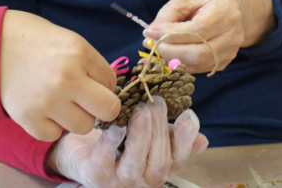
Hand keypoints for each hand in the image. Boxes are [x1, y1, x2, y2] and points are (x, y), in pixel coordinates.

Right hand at [0, 10, 120, 141]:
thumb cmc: (31, 39)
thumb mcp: (66, 39)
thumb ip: (88, 63)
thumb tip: (108, 89)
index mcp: (79, 52)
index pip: (112, 81)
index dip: (101, 82)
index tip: (87, 79)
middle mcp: (67, 78)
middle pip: (109, 110)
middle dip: (100, 106)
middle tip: (84, 100)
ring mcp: (48, 100)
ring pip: (84, 126)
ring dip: (75, 117)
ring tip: (59, 102)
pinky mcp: (28, 118)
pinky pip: (54, 135)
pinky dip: (50, 125)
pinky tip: (41, 109)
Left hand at [47, 97, 207, 186]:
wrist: (77, 148)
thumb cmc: (115, 139)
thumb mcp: (144, 133)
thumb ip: (169, 134)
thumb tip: (203, 140)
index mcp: (155, 169)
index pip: (177, 158)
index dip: (186, 139)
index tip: (188, 115)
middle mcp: (141, 180)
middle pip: (158, 160)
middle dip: (159, 129)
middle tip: (156, 102)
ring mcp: (118, 182)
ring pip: (135, 163)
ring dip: (140, 135)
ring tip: (141, 111)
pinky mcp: (95, 176)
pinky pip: (105, 160)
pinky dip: (110, 143)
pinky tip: (114, 126)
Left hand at [143, 0, 275, 72]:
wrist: (238, 5)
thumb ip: (169, 13)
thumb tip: (151, 32)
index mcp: (224, 13)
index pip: (196, 30)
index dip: (169, 34)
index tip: (148, 32)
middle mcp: (232, 35)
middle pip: (198, 53)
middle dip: (169, 51)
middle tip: (150, 43)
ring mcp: (230, 51)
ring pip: (198, 64)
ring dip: (172, 60)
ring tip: (156, 49)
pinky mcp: (225, 61)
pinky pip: (199, 68)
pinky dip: (180, 64)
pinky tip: (167, 55)